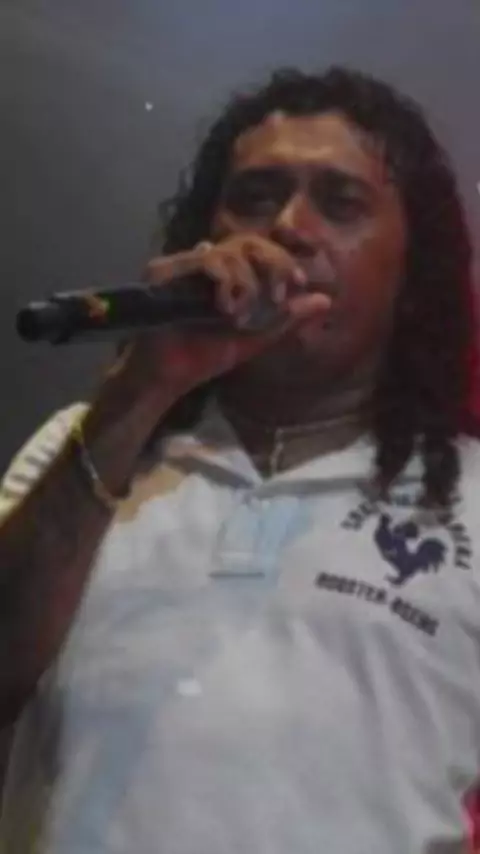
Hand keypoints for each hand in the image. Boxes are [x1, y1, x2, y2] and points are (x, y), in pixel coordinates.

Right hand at [113, 234, 331, 399]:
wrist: (168, 377)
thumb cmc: (204, 356)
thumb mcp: (255, 337)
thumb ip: (286, 318)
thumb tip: (325, 300)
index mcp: (226, 274)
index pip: (260, 250)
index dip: (283, 261)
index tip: (299, 284)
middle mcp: (205, 263)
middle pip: (249, 241)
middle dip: (272, 264)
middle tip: (278, 295)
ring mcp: (184, 264)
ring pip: (230, 250)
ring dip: (245, 283)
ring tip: (239, 316)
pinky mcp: (164, 270)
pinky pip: (205, 259)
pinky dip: (224, 281)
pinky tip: (225, 308)